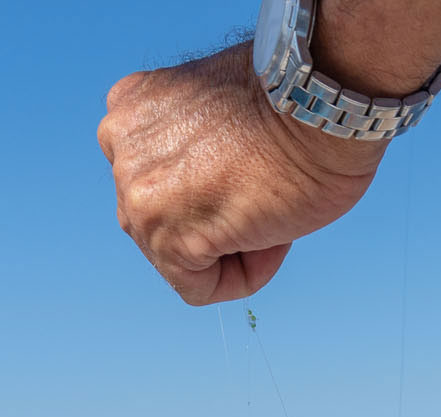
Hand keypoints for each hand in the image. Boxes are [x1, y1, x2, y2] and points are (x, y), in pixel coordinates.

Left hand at [98, 42, 384, 305]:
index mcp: (130, 107)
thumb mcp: (217, 108)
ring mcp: (138, 194)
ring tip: (270, 207)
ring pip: (179, 258)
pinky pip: (198, 288)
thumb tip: (204, 190)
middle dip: (215, 219)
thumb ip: (191, 144)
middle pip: (160, 221)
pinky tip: (272, 234)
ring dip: (232, 246)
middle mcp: (120, 146)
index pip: (153, 179)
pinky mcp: (167, 239)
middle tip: (265, 191)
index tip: (249, 171)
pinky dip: (243, 276)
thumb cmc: (296, 104)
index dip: (209, 187)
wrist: (320, 103)